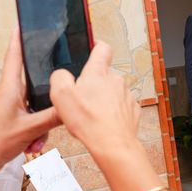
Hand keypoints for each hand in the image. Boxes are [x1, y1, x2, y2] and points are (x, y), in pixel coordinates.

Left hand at [0, 29, 60, 172]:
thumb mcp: (29, 129)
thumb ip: (52, 117)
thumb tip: (70, 106)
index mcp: (9, 88)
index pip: (14, 56)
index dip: (19, 39)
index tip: (23, 23)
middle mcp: (9, 94)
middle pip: (35, 84)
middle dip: (48, 96)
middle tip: (58, 95)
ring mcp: (10, 106)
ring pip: (36, 105)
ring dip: (41, 124)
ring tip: (36, 140)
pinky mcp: (12, 119)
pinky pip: (32, 119)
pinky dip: (36, 132)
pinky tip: (32, 145)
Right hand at [50, 41, 140, 156]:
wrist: (112, 143)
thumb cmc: (88, 121)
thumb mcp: (61, 95)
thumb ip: (59, 78)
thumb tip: (62, 75)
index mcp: (98, 72)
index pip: (102, 48)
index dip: (96, 46)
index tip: (92, 49)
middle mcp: (116, 80)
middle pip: (104, 74)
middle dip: (94, 83)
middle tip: (82, 98)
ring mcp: (126, 95)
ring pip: (112, 91)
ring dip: (103, 99)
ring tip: (91, 114)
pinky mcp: (132, 109)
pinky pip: (120, 106)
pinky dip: (112, 112)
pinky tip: (103, 122)